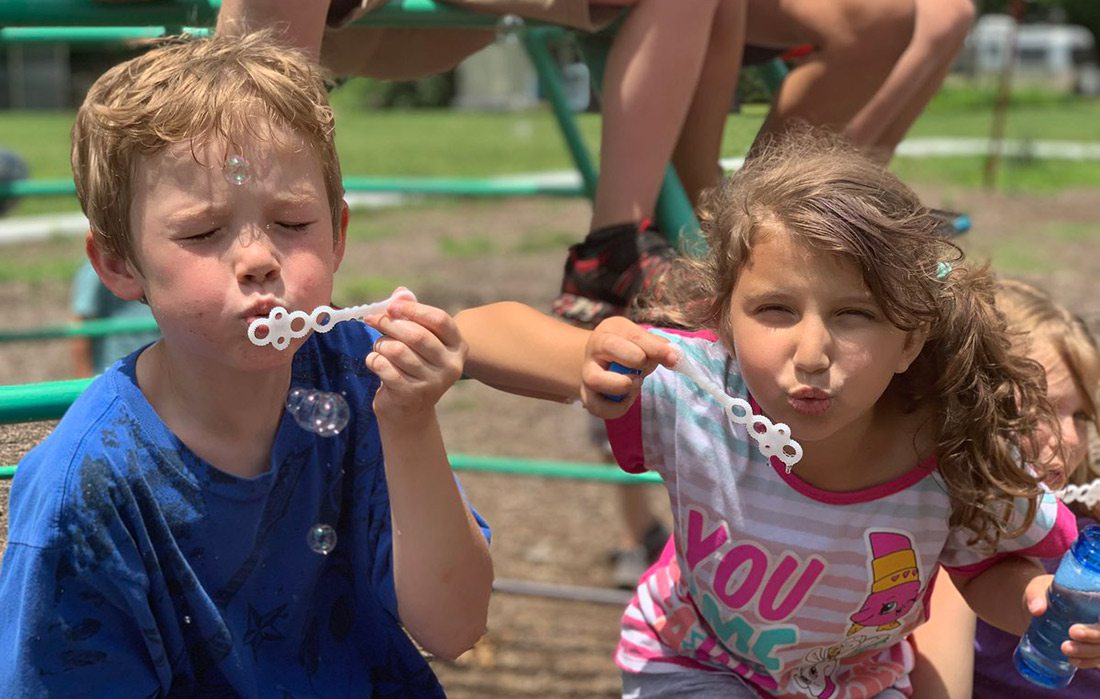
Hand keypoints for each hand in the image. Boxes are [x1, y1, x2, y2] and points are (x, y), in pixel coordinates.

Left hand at [364, 290, 465, 421]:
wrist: (409, 410)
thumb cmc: (413, 365)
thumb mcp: (419, 338)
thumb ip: (411, 313)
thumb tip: (401, 292)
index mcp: (458, 347)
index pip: (439, 320)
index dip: (413, 309)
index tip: (391, 305)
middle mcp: (450, 366)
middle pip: (417, 335)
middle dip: (390, 324)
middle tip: (374, 319)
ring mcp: (432, 383)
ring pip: (397, 351)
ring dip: (381, 344)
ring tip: (380, 347)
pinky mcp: (411, 395)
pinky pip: (384, 367)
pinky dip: (374, 360)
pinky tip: (376, 362)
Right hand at [579, 316, 678, 418]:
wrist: (604, 360)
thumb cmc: (627, 348)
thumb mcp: (641, 340)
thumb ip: (658, 346)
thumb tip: (674, 357)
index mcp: (607, 335)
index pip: (630, 337)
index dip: (654, 349)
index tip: (673, 357)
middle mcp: (591, 354)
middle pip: (608, 349)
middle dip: (634, 361)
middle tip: (644, 367)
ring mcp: (587, 377)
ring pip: (595, 381)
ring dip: (622, 385)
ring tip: (636, 382)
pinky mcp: (589, 398)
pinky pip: (600, 408)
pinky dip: (619, 407)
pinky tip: (628, 397)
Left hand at [1024, 574, 1099, 668]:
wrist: (1039, 606)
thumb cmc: (1043, 592)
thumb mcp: (1038, 588)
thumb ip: (1036, 596)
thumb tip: (1037, 610)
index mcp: (1094, 597)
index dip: (1099, 624)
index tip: (1083, 625)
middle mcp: (1098, 616)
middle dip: (1094, 635)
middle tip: (1072, 632)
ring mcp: (1097, 633)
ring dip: (1089, 652)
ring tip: (1065, 649)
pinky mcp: (1091, 646)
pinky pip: (1097, 658)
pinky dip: (1088, 661)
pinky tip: (1073, 661)